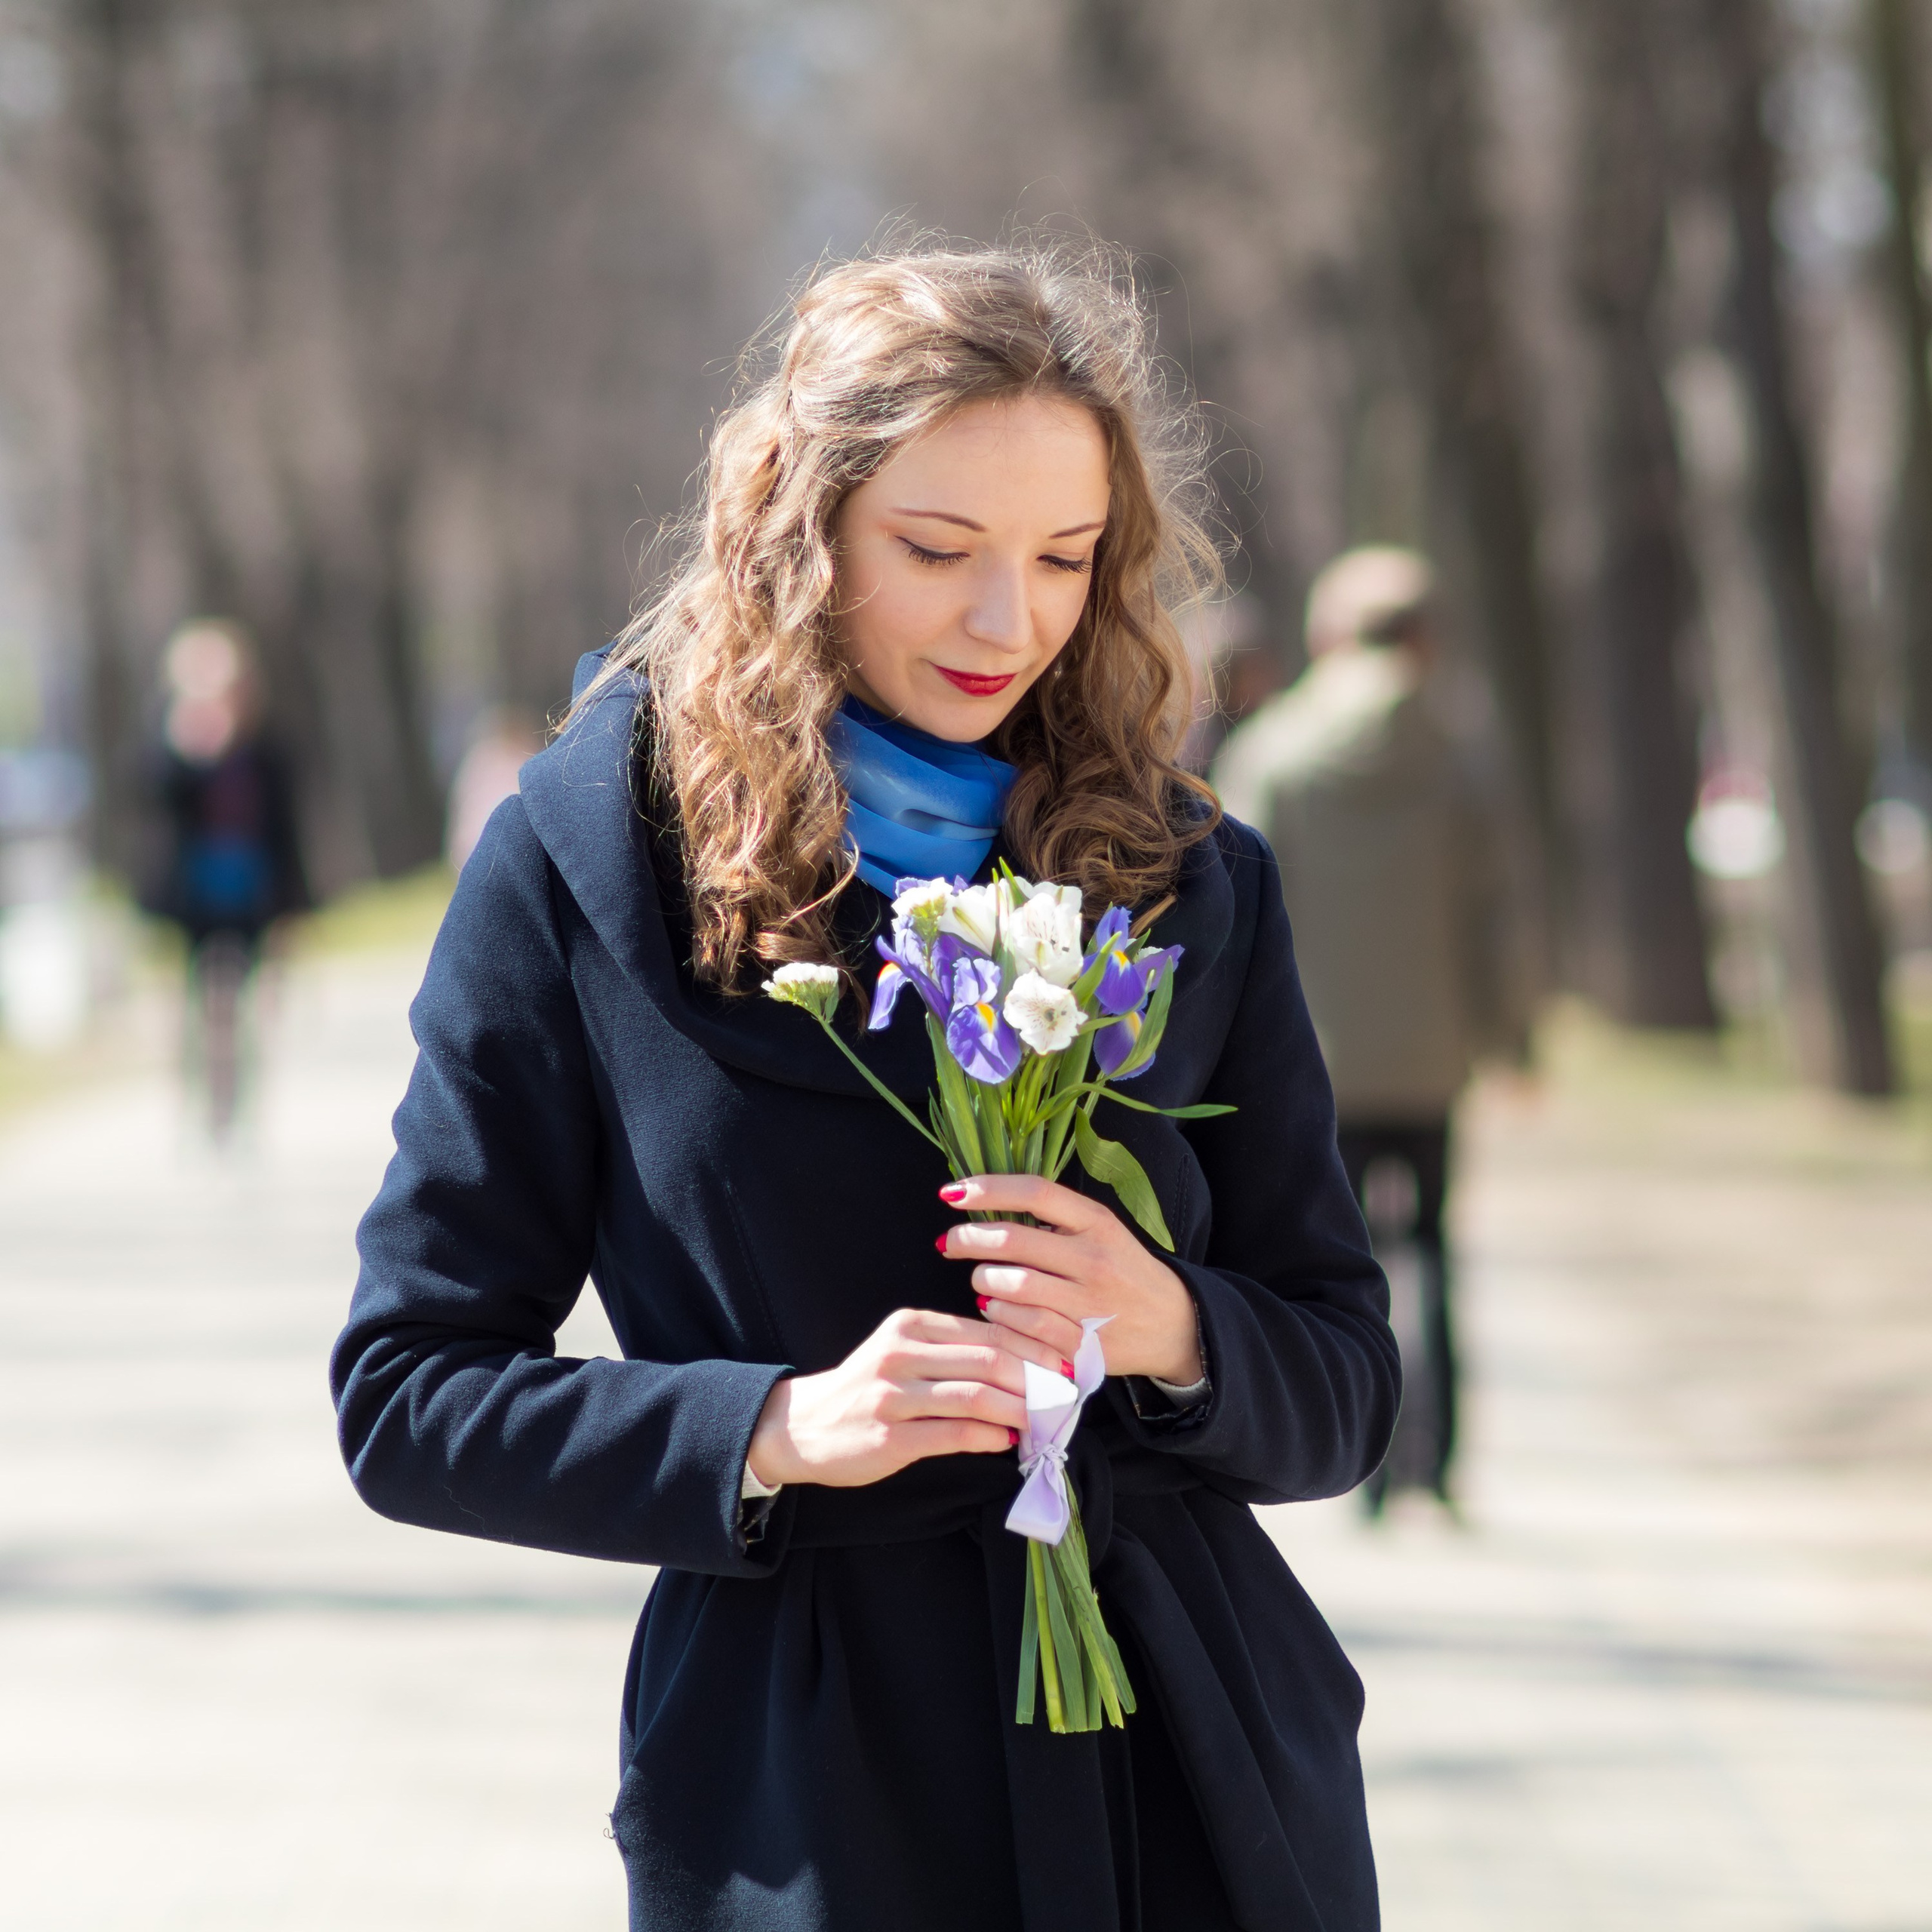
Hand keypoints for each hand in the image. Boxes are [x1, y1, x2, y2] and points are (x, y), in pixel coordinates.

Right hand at [746, 1307, 1071, 1489]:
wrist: (803, 1426)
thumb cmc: (867, 1389)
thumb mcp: (905, 1353)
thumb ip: (955, 1352)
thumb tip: (1024, 1362)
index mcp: (910, 1324)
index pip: (987, 1329)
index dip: (1035, 1346)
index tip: (1068, 1362)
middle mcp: (900, 1353)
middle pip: (988, 1359)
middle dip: (1036, 1377)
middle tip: (1067, 1393)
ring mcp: (892, 1395)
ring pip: (974, 1395)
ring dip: (1020, 1409)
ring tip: (1046, 1419)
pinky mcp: (889, 1436)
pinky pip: (953, 1433)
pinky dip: (989, 1436)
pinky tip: (1008, 1441)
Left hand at [936, 1174, 1202, 1384]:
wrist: (1175, 1325)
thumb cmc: (1124, 1271)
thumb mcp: (1101, 1232)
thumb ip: (1055, 1219)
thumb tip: (985, 1205)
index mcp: (1098, 1222)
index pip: (1035, 1192)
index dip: (988, 1188)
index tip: (952, 1194)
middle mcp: (1095, 1258)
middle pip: (1013, 1240)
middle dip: (969, 1239)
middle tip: (950, 1241)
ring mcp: (1090, 1303)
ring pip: (1012, 1284)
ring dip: (983, 1279)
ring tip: (980, 1279)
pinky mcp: (1084, 1343)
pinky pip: (1024, 1326)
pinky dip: (999, 1315)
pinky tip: (995, 1309)